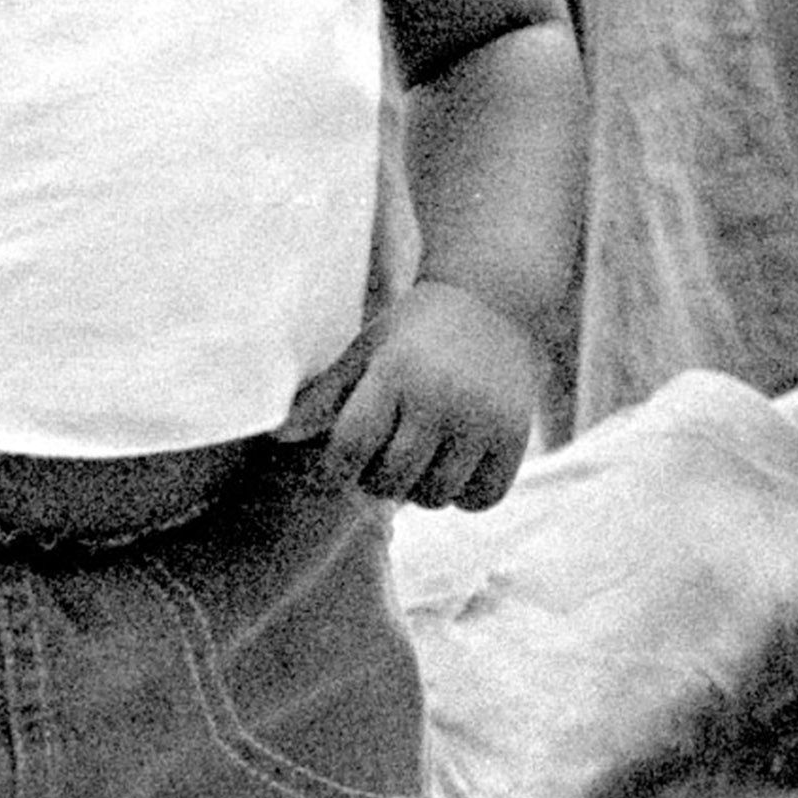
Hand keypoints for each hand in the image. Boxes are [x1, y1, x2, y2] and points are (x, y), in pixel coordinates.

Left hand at [300, 280, 545, 512]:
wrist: (498, 298)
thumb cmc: (418, 329)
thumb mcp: (368, 350)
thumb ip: (326, 396)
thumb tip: (281, 437)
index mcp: (395, 373)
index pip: (351, 450)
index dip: (338, 468)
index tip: (344, 462)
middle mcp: (440, 398)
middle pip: (391, 481)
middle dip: (379, 479)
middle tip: (386, 456)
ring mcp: (482, 419)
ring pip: (436, 497)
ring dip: (422, 489)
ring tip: (423, 457)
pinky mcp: (516, 435)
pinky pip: (481, 499)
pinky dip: (465, 494)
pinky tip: (458, 464)